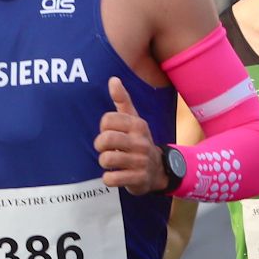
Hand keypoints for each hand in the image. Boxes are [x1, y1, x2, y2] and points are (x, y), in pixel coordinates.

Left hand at [95, 77, 164, 194]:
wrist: (159, 170)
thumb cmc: (138, 141)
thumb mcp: (134, 121)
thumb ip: (122, 101)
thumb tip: (113, 79)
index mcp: (138, 125)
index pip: (107, 120)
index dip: (103, 127)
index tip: (109, 131)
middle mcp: (141, 142)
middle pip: (105, 139)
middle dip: (100, 145)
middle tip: (105, 148)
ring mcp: (140, 161)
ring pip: (106, 159)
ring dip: (104, 162)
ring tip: (111, 162)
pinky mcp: (138, 179)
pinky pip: (111, 179)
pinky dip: (108, 179)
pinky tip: (115, 175)